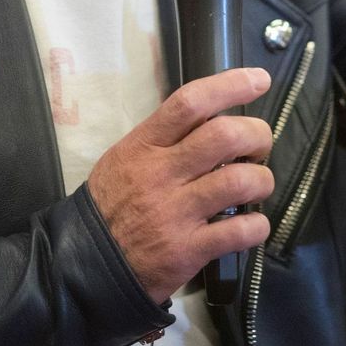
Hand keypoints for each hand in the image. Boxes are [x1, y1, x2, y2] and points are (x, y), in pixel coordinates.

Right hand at [88, 67, 275, 302]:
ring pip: (239, 181)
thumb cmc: (110, 205)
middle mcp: (161, 174)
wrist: (83, 264)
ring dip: (262, 180)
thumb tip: (214, 119)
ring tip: (257, 186)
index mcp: (144, 146)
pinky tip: (252, 224)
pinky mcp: (187, 251)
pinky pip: (239, 231)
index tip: (259, 80)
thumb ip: (165, 139)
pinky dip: (257, 225)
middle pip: (225, 136)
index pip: (190, 102)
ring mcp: (175, 213)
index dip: (230, 85)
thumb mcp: (125, 159)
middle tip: (259, 147)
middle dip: (257, 135)